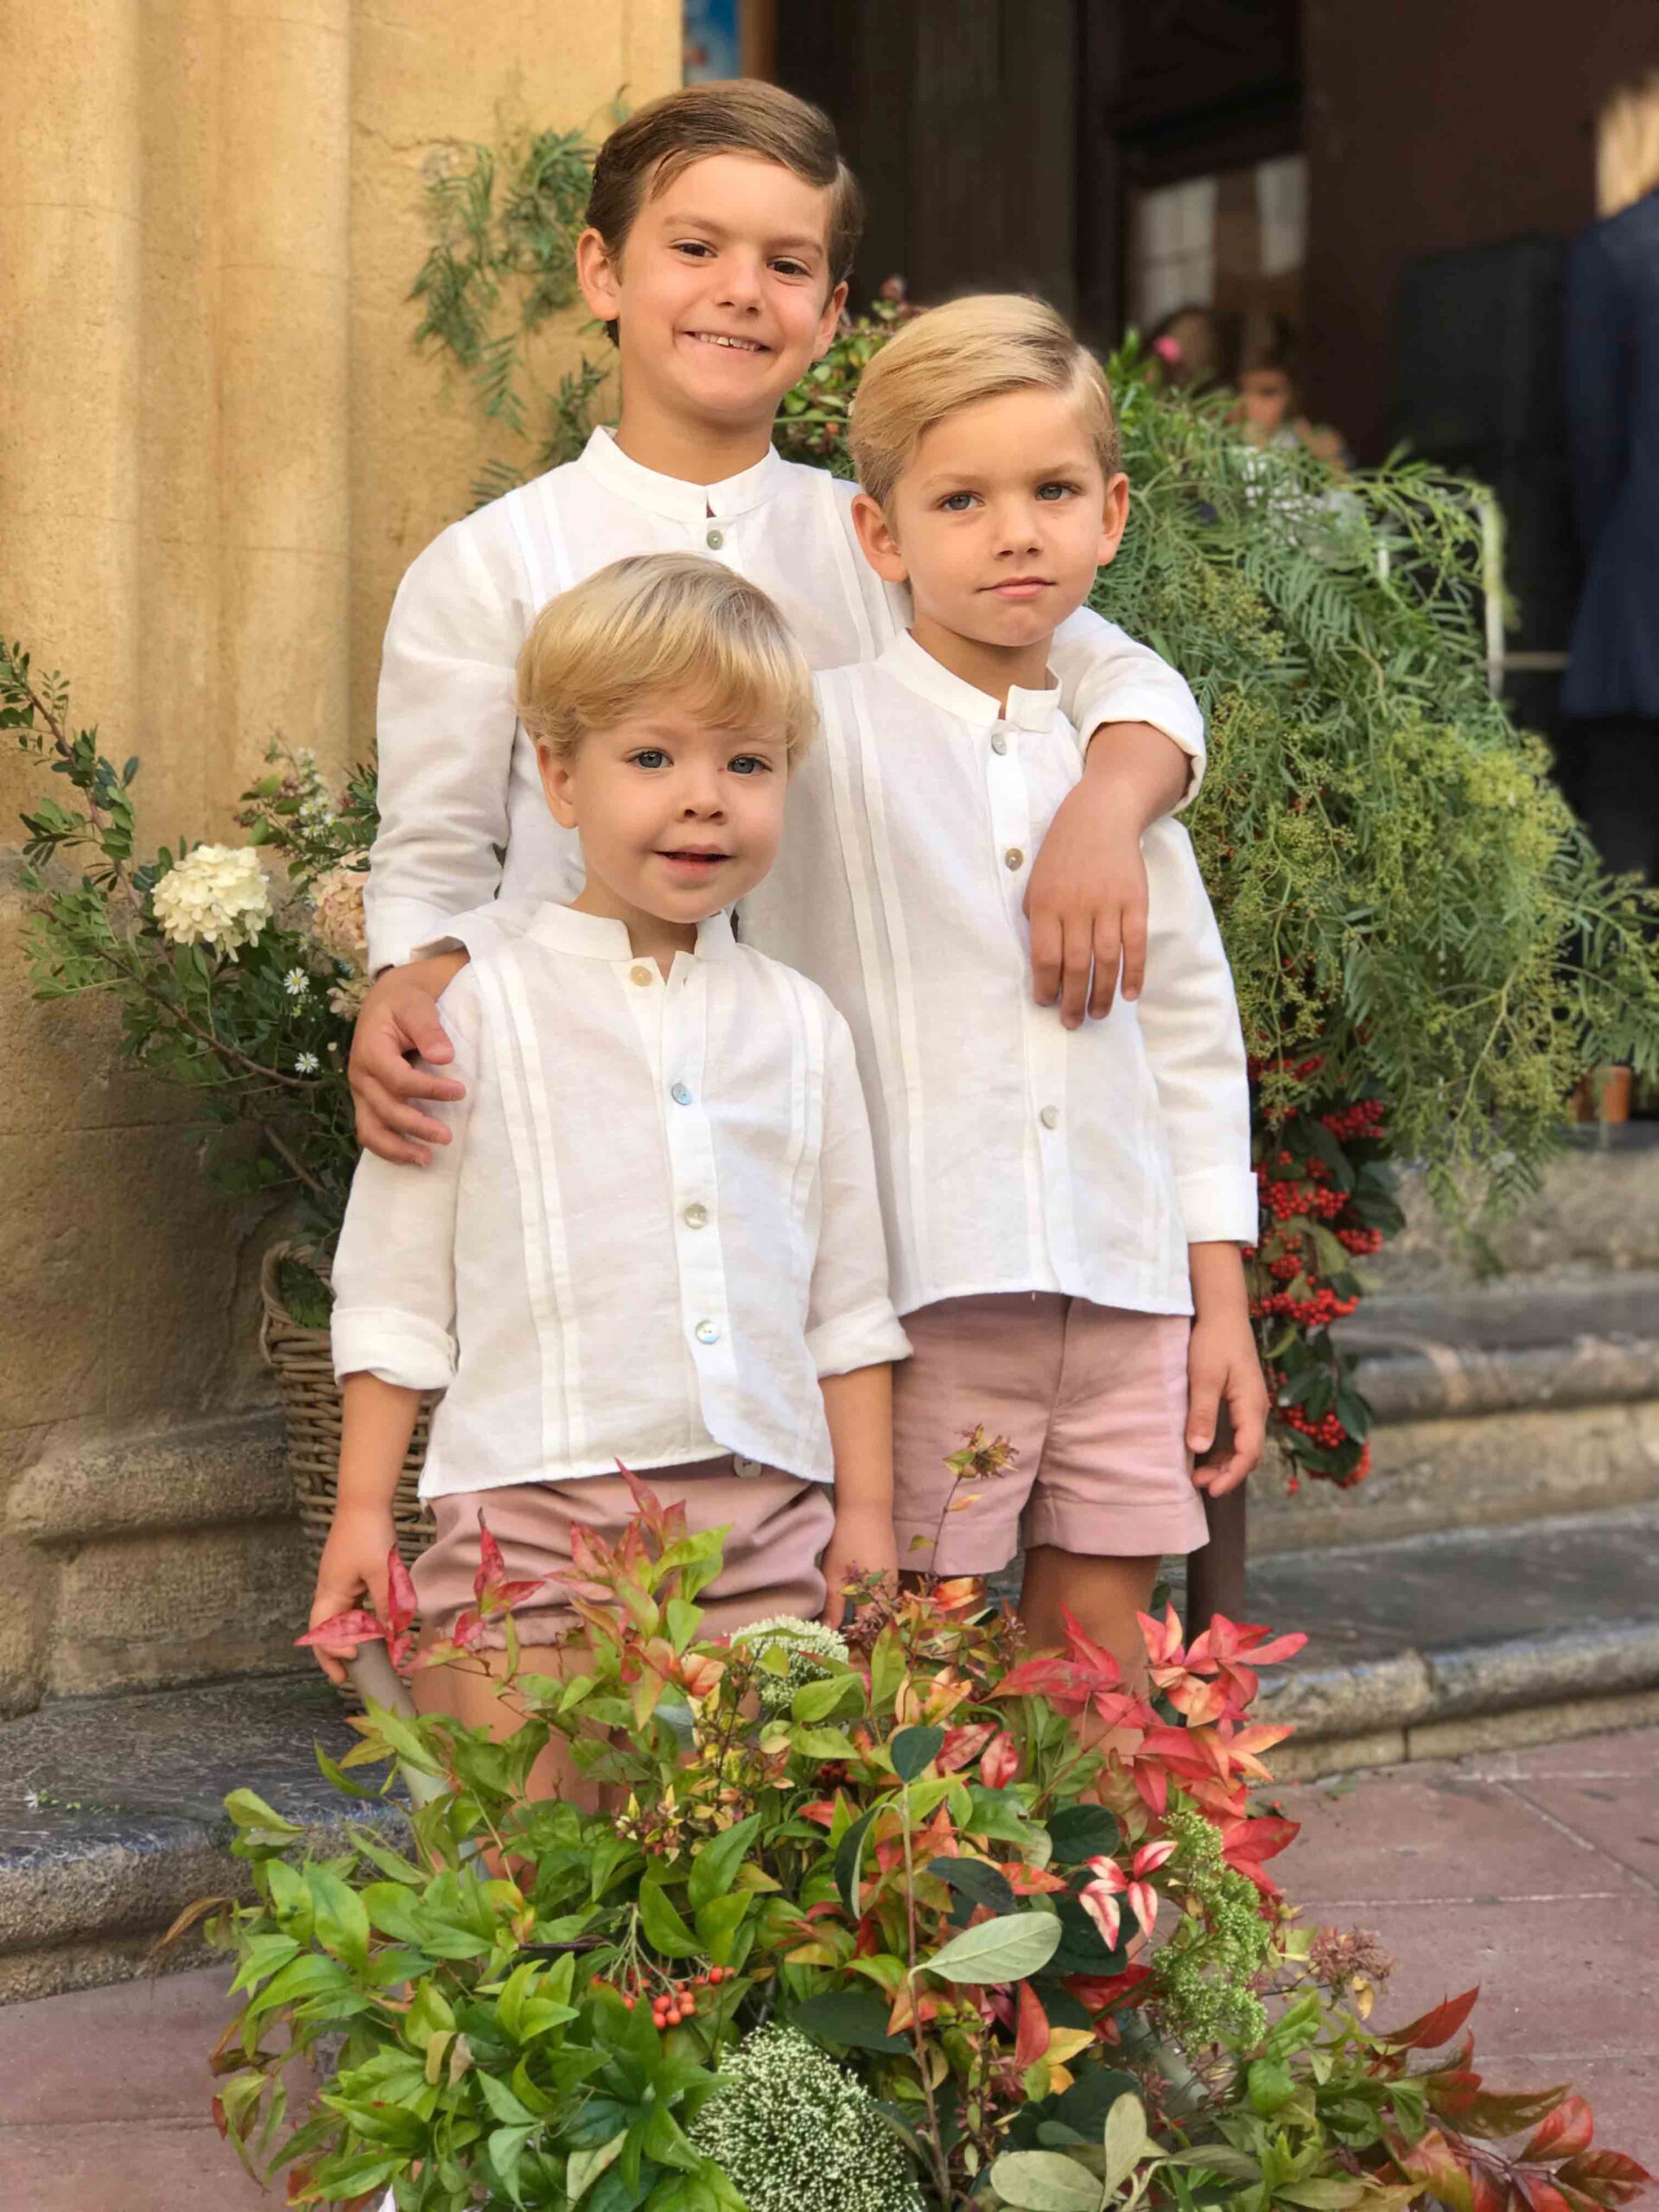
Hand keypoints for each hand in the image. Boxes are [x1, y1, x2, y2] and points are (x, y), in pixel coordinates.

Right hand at [307, 1506, 396, 1685]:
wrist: (364, 1502)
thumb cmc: (369, 1535)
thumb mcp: (381, 1573)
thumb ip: (387, 1605)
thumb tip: (392, 1634)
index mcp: (330, 1593)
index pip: (322, 1632)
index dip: (334, 1649)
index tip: (355, 1656)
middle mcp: (329, 1592)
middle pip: (325, 1631)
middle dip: (333, 1655)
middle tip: (345, 1679)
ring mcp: (339, 1584)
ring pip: (339, 1620)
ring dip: (348, 1640)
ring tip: (362, 1661)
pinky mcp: (350, 1577)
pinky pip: (351, 1607)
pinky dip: (359, 1622)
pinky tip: (373, 1631)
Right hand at [349, 953, 467, 1163]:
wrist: (388, 1001)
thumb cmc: (405, 1003)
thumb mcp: (417, 1006)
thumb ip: (429, 1030)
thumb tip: (444, 1057)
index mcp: (370, 1049)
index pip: (398, 1080)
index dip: (429, 1090)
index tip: (461, 1091)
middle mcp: (361, 1075)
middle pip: (385, 1110)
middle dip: (416, 1126)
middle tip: (448, 1136)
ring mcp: (362, 1091)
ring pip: (370, 1130)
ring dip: (397, 1149)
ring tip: (426, 1159)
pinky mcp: (368, 1101)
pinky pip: (371, 1131)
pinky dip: (389, 1148)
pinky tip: (413, 1156)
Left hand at [819, 1505, 898, 1628]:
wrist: (866, 1506)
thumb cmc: (848, 1542)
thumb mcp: (834, 1578)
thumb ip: (833, 1609)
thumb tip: (828, 1634)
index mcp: (879, 1598)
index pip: (870, 1631)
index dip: (854, 1638)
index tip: (836, 1642)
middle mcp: (892, 1591)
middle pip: (879, 1620)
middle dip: (861, 1629)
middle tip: (838, 1631)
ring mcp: (892, 1578)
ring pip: (880, 1606)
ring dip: (865, 1613)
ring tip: (844, 1618)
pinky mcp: (889, 1567)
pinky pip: (881, 1593)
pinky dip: (868, 1600)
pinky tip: (854, 1597)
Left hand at [1024, 773, 1150, 1026]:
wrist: (1101, 815)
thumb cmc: (1063, 852)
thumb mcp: (1037, 880)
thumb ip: (1037, 918)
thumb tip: (1043, 962)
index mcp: (1046, 904)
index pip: (1044, 957)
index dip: (1045, 986)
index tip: (1046, 1004)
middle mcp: (1076, 907)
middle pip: (1075, 966)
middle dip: (1072, 1001)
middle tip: (1073, 1023)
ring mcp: (1108, 904)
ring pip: (1106, 960)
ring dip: (1102, 994)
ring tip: (1097, 1015)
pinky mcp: (1135, 901)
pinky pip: (1135, 944)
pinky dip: (1134, 973)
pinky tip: (1130, 994)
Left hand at [1185, 1298, 1268, 1498]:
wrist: (1223, 1313)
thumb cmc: (1213, 1342)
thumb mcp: (1204, 1377)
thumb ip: (1202, 1412)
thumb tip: (1198, 1448)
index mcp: (1252, 1406)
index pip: (1248, 1452)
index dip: (1231, 1475)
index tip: (1211, 1490)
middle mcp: (1257, 1409)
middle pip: (1248, 1453)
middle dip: (1226, 1473)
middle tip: (1198, 1484)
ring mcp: (1251, 1405)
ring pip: (1242, 1445)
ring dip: (1223, 1463)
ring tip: (1197, 1474)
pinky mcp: (1241, 1401)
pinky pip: (1237, 1433)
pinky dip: (1223, 1448)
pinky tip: (1203, 1453)